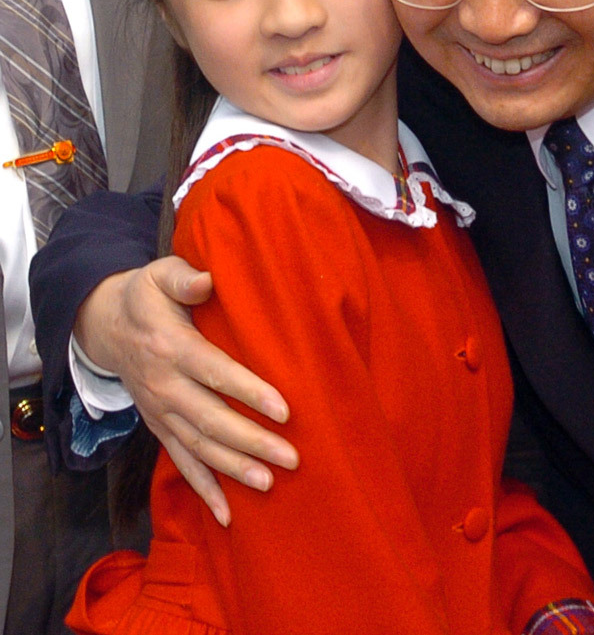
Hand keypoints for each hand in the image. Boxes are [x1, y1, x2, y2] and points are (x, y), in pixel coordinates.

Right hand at [74, 257, 298, 525]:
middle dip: (252, 441)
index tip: (283, 410)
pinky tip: (227, 514)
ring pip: (199, 447)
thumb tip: (208, 279)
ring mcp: (160, 411)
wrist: (105, 326)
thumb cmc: (147, 296)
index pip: (215, 373)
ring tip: (269, 483)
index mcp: (172, 347)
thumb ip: (184, 278)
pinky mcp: (158, 427)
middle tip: (291, 457)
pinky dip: (203, 490)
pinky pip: (181, 462)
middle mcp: (165, 385)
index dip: (248, 392)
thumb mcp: (160, 274)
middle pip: (211, 419)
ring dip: (234, 468)